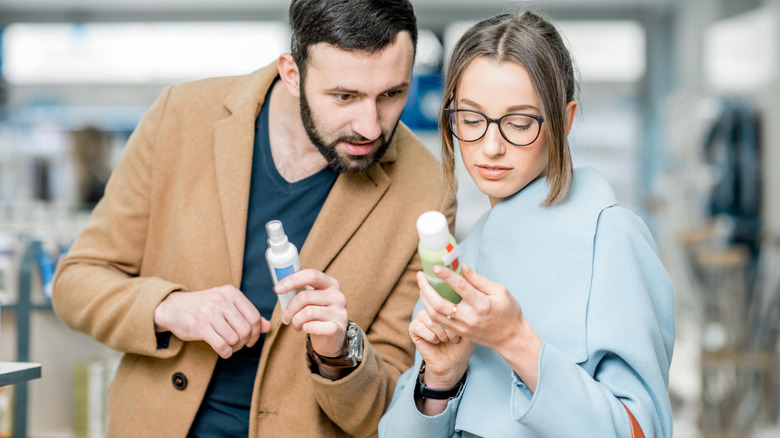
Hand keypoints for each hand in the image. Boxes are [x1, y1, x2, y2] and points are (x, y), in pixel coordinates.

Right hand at [153, 285, 270, 358]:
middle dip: (246, 342)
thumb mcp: (226, 305)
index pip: (254, 316)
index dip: (256, 332)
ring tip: (230, 346)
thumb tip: (267, 327)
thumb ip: (247, 314)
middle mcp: (222, 300)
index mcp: (231, 293)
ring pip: (235, 338)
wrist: (173, 308)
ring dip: (235, 347)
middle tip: (240, 345)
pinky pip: (221, 345)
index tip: (251, 340)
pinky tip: (223, 351)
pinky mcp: (200, 326)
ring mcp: (210, 312)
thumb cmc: (204, 307)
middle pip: (246, 329)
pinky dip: (226, 352)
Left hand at [275, 269, 348, 357]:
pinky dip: (307, 328)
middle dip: (290, 308)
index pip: (311, 275)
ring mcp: (340, 312)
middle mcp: (337, 296)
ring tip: (296, 325)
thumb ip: (300, 290)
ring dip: (296, 321)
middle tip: (285, 318)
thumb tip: (279, 286)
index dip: (292, 280)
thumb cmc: (317, 315)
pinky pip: (316, 327)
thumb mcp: (312, 299)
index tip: (277, 289)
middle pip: (305, 296)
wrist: (332, 337)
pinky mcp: (339, 328)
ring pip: (308, 312)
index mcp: (330, 283)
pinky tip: (306, 328)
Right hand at [412, 272, 473, 387]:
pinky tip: (438, 341)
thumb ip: (470, 303)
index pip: (443, 288)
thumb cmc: (466, 343)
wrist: (454, 364)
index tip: (444, 280)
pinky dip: (431, 335)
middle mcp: (432, 309)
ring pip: (429, 315)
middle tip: (452, 321)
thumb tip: (466, 271)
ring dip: (441, 328)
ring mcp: (422, 320)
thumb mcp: (474, 322)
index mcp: (446, 305)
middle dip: (438, 303)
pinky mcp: (415, 331)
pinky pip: (420, 326)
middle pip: (432, 298)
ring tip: (451, 339)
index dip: (442, 280)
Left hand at [421, 263, 541, 390]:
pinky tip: (427, 298)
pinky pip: (438, 321)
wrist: (511, 339)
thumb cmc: (509, 313)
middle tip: (420, 275)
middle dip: (425, 288)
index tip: (435, 267)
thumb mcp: (500, 291)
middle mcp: (469, 317)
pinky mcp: (458, 332)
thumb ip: (479, 280)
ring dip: (424, 299)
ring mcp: (462, 327)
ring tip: (422, 285)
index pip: (460, 287)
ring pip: (434, 314)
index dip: (446, 275)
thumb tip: (462, 267)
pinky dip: (429, 309)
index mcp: (482, 304)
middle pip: (439, 304)